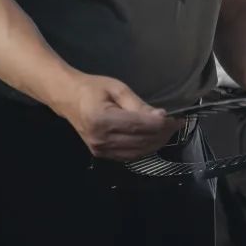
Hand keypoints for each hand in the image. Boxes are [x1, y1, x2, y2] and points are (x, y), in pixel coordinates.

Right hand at [57, 73, 181, 161]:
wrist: (68, 99)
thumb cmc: (92, 89)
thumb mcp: (117, 89)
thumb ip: (138, 105)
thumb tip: (160, 117)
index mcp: (102, 120)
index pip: (140, 127)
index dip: (162, 125)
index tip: (176, 119)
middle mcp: (101, 139)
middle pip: (141, 141)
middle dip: (163, 134)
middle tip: (176, 123)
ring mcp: (100, 150)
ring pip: (138, 152)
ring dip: (157, 143)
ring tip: (168, 130)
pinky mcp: (101, 155)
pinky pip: (130, 156)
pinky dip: (145, 149)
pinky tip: (154, 139)